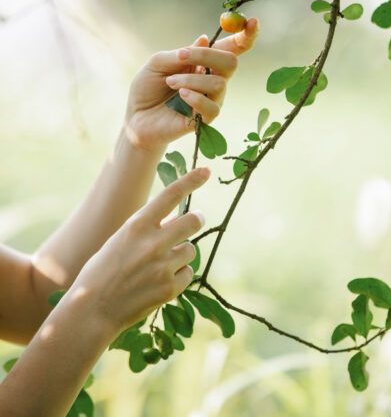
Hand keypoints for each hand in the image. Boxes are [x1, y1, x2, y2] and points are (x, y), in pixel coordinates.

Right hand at [71, 168, 209, 334]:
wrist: (92, 311)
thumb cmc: (102, 271)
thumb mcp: (120, 240)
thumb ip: (147, 229)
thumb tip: (175, 220)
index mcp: (136, 225)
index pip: (170, 195)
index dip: (191, 181)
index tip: (206, 170)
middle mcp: (152, 243)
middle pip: (193, 220)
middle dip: (196, 219)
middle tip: (196, 219)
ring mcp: (163, 266)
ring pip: (190, 249)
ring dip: (182, 253)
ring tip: (160, 264)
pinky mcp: (169, 288)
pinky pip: (188, 273)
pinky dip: (179, 276)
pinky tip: (160, 282)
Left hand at [124, 17, 258, 151]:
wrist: (135, 117)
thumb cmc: (147, 88)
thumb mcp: (158, 62)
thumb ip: (180, 53)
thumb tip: (204, 39)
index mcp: (204, 62)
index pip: (232, 48)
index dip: (246, 35)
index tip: (253, 22)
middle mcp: (212, 79)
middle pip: (231, 62)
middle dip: (207, 55)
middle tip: (182, 56)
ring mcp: (210, 100)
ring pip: (219, 84)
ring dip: (191, 79)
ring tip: (170, 82)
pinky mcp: (205, 120)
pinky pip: (212, 107)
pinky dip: (195, 97)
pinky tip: (180, 96)